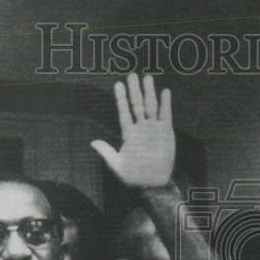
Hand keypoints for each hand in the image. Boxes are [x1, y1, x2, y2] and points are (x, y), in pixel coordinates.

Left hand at [91, 74, 173, 188]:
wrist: (153, 184)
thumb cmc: (134, 177)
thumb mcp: (117, 165)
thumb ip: (106, 152)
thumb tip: (92, 142)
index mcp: (129, 134)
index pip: (124, 112)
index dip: (121, 98)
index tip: (118, 85)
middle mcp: (141, 129)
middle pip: (137, 104)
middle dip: (135, 90)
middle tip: (132, 75)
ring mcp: (154, 129)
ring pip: (151, 106)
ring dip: (149, 92)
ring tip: (148, 77)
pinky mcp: (166, 133)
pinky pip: (166, 115)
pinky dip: (166, 103)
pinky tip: (165, 92)